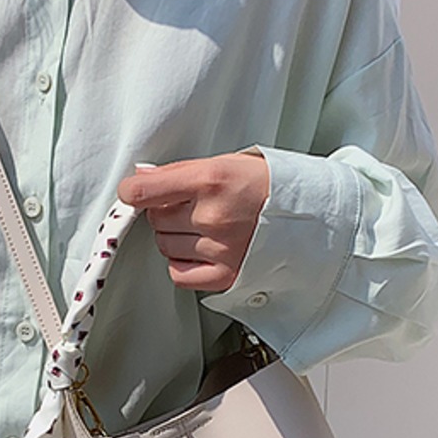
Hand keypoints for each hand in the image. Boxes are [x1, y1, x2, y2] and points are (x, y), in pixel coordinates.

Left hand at [117, 151, 268, 291]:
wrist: (305, 211)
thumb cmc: (266, 185)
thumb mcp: (223, 163)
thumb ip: (179, 172)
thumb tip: (142, 179)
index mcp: (211, 180)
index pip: (145, 191)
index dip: (132, 191)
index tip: (133, 193)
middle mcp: (213, 216)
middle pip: (156, 220)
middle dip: (165, 213)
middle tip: (189, 207)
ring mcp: (219, 248)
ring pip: (165, 246)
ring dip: (174, 238)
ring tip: (200, 227)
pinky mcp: (225, 274)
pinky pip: (179, 274)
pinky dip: (181, 264)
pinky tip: (197, 251)